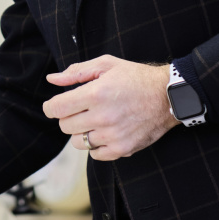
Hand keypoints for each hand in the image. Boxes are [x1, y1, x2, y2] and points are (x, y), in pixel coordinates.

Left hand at [42, 55, 177, 160]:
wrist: (168, 96)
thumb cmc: (135, 77)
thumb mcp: (106, 65)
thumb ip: (76, 72)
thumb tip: (52, 79)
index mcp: (95, 94)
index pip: (57, 108)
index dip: (51, 107)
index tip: (54, 106)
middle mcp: (102, 117)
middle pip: (65, 126)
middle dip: (67, 117)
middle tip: (80, 109)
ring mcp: (113, 135)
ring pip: (78, 142)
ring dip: (81, 132)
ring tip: (94, 120)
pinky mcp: (123, 149)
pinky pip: (95, 155)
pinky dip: (95, 145)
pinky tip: (104, 131)